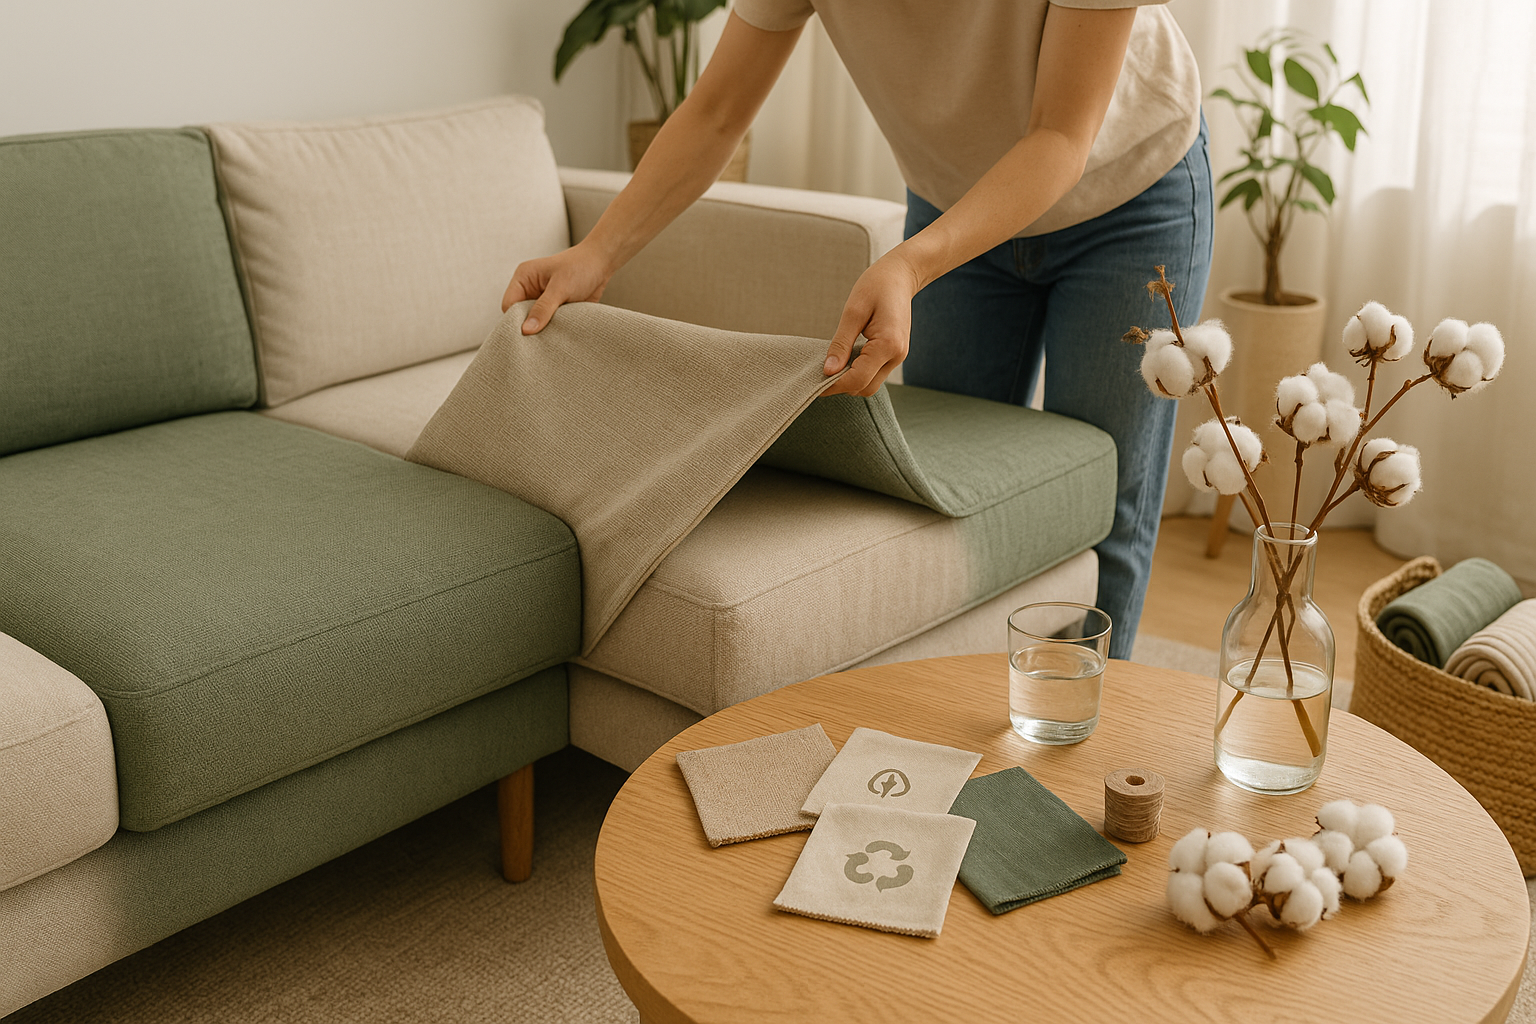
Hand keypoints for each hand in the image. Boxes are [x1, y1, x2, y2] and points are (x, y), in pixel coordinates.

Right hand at [501, 241, 613, 333]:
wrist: (602, 264)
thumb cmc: (580, 267)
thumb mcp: (560, 287)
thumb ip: (543, 308)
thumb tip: (526, 329)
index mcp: (523, 278)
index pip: (509, 305)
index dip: (515, 321)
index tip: (527, 334)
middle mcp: (529, 289)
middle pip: (520, 316)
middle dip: (530, 327)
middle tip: (541, 339)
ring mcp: (542, 300)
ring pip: (534, 322)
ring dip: (544, 329)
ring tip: (554, 335)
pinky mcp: (554, 309)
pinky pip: (548, 324)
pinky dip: (554, 330)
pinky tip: (561, 334)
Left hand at [821, 253, 918, 396]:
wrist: (900, 276)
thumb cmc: (876, 286)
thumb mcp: (853, 312)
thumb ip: (841, 344)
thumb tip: (828, 370)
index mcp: (888, 344)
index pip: (858, 379)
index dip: (834, 385)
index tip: (814, 383)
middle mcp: (897, 355)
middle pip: (865, 387)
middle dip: (842, 385)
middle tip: (820, 374)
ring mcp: (898, 356)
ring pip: (871, 384)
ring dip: (851, 380)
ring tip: (833, 364)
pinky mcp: (895, 354)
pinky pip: (875, 373)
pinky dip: (859, 372)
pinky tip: (846, 359)